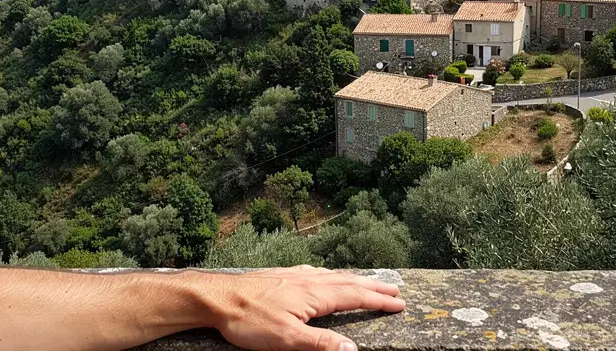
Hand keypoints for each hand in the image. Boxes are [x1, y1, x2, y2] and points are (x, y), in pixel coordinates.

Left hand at [204, 265, 404, 350]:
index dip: (378, 302)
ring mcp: (293, 277)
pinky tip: (324, 276)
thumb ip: (321, 344)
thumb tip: (353, 349)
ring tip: (367, 282)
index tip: (400, 304)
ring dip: (354, 280)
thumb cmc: (248, 319)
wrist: (216, 297)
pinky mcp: (280, 277)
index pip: (355, 297)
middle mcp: (308, 281)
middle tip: (395, 290)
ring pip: (332, 276)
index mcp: (314, 295)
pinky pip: (314, 273)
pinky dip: (330, 275)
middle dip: (373, 287)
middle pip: (349, 282)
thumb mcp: (287, 339)